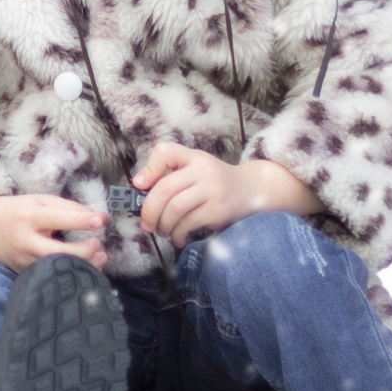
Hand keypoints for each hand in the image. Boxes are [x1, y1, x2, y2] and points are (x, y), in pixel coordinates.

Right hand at [0, 194, 107, 268]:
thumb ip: (67, 207)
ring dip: (83, 265)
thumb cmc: (17, 211)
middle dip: (85, 251)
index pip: (57, 218)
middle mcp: (25, 240)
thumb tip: (96, 218)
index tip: (100, 220)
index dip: (81, 220)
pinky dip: (69, 272)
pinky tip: (83, 266)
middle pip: (58, 252)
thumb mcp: (39, 201)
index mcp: (29, 216)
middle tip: (98, 244)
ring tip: (100, 257)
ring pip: (56, 269)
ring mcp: (23, 260)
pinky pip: (50, 276)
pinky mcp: (23, 273)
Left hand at [133, 143, 322, 247]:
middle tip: (146, 223)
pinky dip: (178, 234)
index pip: (166, 152)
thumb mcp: (196, 168)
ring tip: (162, 231)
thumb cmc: (216, 182)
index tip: (139, 185)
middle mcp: (203, 170)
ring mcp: (212, 190)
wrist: (252, 191)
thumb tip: (140, 187)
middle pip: (164, 188)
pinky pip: (188, 223)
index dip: (148, 168)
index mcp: (194, 157)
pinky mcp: (218, 210)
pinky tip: (178, 237)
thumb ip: (171, 173)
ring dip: (162, 225)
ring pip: (174, 208)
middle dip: (149, 210)